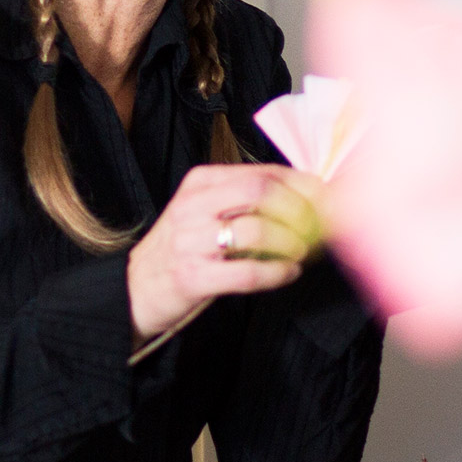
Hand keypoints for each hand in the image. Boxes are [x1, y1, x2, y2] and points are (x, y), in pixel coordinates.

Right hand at [126, 163, 328, 342]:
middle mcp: (193, 206)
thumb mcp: (204, 210)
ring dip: (290, 242)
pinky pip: (248, 272)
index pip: (261, 173)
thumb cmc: (183, 248)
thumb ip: (244, 199)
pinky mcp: (193, 277)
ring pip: (257, 231)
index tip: (325, 197)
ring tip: (300, 251)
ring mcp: (190, 242)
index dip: (301, 185)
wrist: (136, 288)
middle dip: (299, 208)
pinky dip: (277, 273)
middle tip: (317, 224)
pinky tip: (289, 273)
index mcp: (200, 183)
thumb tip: (305, 195)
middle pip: (260, 193)